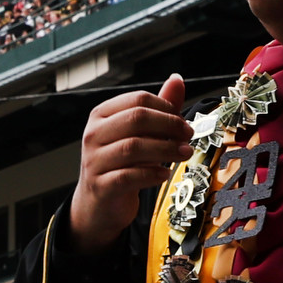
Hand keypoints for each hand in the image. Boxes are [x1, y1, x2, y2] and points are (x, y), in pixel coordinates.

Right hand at [67, 75, 194, 252]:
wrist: (98, 203)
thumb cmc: (121, 164)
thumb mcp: (139, 134)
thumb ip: (158, 109)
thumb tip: (177, 79)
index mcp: (101, 115)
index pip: (138, 99)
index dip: (166, 108)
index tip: (184, 121)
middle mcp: (93, 134)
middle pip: (136, 119)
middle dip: (169, 126)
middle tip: (188, 136)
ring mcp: (94, 160)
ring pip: (133, 147)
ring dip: (165, 149)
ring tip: (184, 154)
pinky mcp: (100, 185)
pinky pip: (128, 175)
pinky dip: (151, 173)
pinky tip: (165, 174)